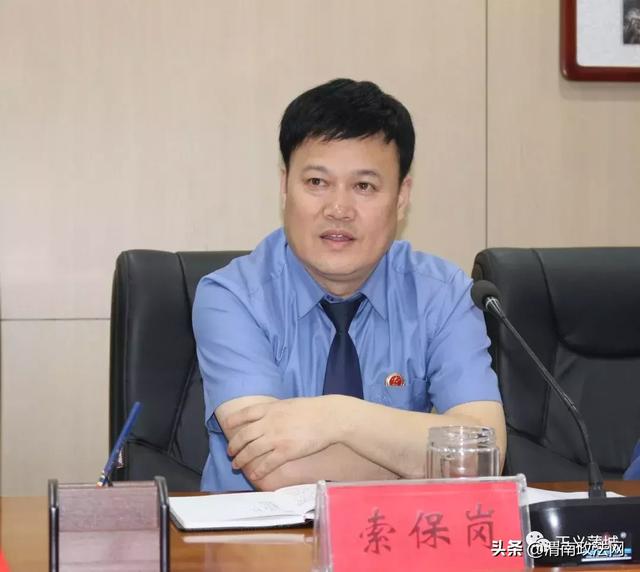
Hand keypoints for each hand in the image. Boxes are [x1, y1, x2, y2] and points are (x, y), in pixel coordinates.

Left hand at [224, 396, 341, 480]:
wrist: (328, 417)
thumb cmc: (313, 409)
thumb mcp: (289, 404)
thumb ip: (276, 410)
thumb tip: (269, 414)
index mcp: (270, 409)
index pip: (245, 414)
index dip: (233, 420)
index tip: (227, 426)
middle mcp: (269, 423)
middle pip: (244, 436)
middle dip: (234, 446)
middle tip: (230, 453)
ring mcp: (276, 438)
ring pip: (251, 451)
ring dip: (241, 460)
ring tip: (237, 465)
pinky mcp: (286, 451)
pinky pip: (267, 463)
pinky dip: (258, 471)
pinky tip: (254, 475)